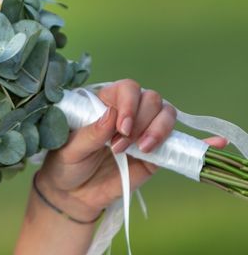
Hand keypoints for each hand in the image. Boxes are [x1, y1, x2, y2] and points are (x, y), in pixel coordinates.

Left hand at [35, 79, 227, 221]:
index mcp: (105, 102)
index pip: (127, 89)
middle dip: (140, 122)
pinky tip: (215, 143)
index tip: (121, 127)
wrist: (74, 193)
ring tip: (141, 150)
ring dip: (158, 130)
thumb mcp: (70, 148)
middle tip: (120, 146)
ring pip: (166, 115)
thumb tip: (112, 115)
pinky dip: (200, 141)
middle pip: (151, 99)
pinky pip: (180, 143)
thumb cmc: (66, 163)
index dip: (129, 104)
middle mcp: (129, 112)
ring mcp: (144, 131)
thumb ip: (90, 133)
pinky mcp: (156, 154)